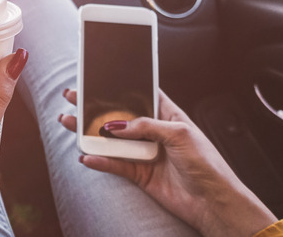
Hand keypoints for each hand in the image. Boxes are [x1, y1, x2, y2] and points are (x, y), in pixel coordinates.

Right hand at [59, 89, 277, 236]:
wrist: (213, 202)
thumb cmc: (208, 164)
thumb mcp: (179, 134)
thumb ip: (146, 126)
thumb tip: (116, 125)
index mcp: (167, 116)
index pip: (139, 95)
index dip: (119, 87)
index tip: (97, 79)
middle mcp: (153, 132)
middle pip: (118, 115)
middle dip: (94, 106)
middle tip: (73, 96)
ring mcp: (144, 153)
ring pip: (111, 140)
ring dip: (89, 132)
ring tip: (68, 123)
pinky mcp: (139, 174)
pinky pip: (114, 164)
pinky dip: (99, 160)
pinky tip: (86, 156)